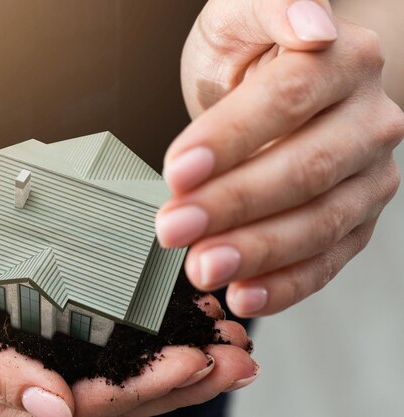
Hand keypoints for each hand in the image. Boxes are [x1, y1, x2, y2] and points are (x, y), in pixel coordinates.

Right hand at [0, 175, 255, 416]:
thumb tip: (58, 412)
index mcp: (3, 399)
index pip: (84, 410)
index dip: (143, 393)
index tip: (194, 365)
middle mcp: (36, 368)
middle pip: (122, 387)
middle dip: (183, 376)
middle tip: (239, 358)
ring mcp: (52, 327)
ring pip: (129, 348)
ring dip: (183, 343)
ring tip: (236, 334)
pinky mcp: (61, 287)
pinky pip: (114, 299)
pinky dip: (155, 301)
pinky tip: (195, 294)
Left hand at [156, 0, 403, 316]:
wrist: (265, 83)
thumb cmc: (247, 51)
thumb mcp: (240, 16)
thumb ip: (272, 8)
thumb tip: (312, 25)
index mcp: (345, 61)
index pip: (289, 100)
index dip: (232, 139)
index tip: (177, 171)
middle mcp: (368, 120)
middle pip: (305, 169)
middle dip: (234, 204)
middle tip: (174, 227)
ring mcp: (368, 176)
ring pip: (319, 222)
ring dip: (256, 252)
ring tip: (202, 267)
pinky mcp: (356, 220)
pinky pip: (327, 259)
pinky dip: (285, 284)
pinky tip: (244, 293)